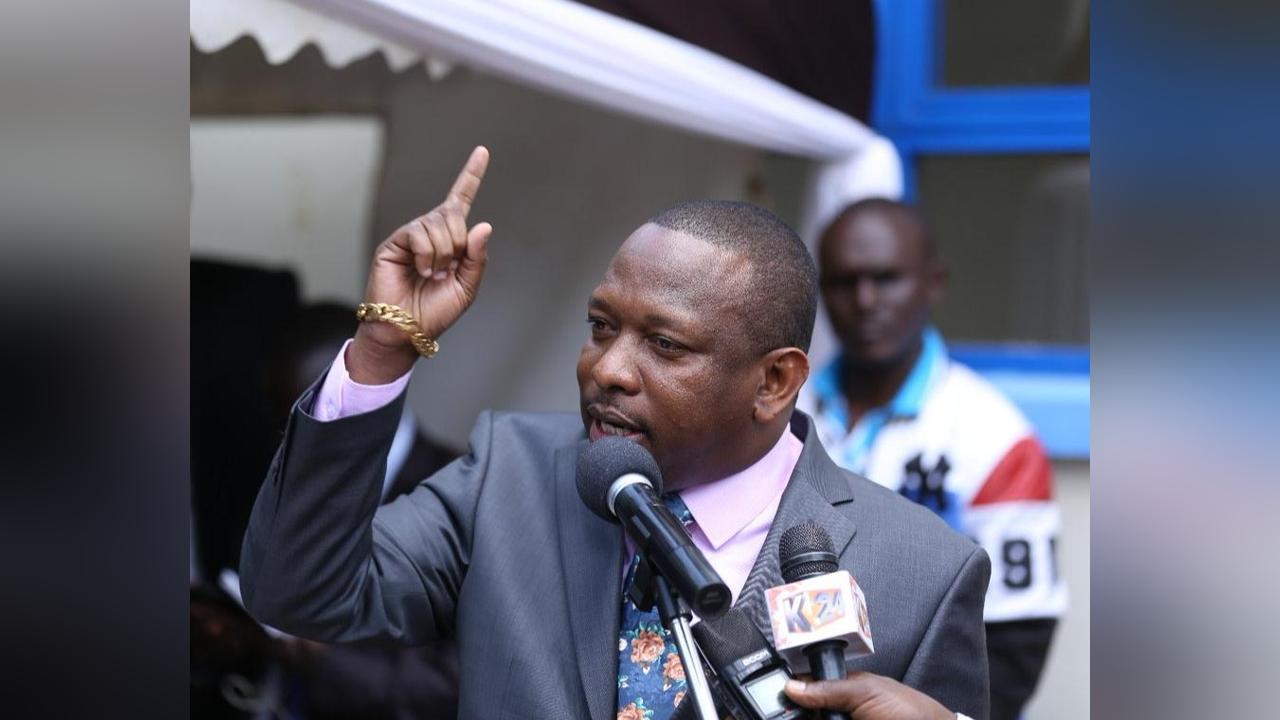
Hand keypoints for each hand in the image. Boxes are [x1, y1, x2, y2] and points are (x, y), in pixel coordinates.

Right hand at [349, 145, 492, 382]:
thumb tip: (483, 225)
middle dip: (458, 243)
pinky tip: (423, 271)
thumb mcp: (467, 287)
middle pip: (453, 215)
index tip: (483, 152)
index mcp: (451, 241)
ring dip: (443, 253)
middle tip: (447, 270)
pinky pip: (419, 233)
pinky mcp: (394, 243)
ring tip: (432, 275)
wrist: (407, 330)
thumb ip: (477, 257)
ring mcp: (411, 236)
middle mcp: (430, 233)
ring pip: (437, 223)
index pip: (460, 201)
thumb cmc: (435, 312)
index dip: (471, 176)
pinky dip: (428, 254)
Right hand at [784, 673, 954, 719]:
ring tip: (781, 717)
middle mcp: (840, 713)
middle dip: (792, 713)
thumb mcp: (865, 692)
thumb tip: (792, 686)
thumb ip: (829, 689)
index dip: (790, 694)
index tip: (773, 699)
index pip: (807, 690)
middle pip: (806, 713)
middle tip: (774, 714)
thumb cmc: (907, 711)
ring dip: (799, 718)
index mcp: (842, 692)